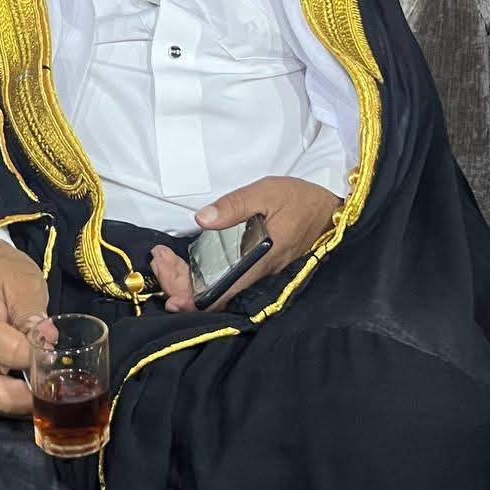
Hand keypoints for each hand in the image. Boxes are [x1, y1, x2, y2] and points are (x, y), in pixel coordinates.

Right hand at [0, 240, 47, 415]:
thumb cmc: (2, 273)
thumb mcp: (24, 281)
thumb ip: (33, 314)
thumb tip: (46, 343)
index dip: (21, 355)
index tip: (48, 355)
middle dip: (14, 398)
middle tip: (45, 394)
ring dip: (10, 402)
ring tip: (38, 395)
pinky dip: (3, 397)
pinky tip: (24, 392)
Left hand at [151, 176, 341, 312]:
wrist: (330, 210)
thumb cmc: (298, 199)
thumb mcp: (267, 192)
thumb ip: (235, 205)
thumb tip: (201, 218)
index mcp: (258, 261)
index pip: (218, 292)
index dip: (189, 294)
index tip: (166, 275)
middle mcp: (256, 277)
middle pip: (211, 297)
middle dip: (178, 283)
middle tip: (158, 259)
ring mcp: (256, 276)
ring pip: (216, 291)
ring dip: (186, 281)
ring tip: (164, 260)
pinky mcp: (256, 270)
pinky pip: (224, 283)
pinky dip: (200, 277)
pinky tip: (185, 264)